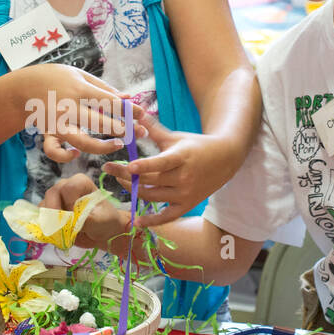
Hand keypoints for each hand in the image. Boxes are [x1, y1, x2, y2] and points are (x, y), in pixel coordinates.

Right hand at [15, 63, 147, 162]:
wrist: (23, 86)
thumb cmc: (56, 78)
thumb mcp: (80, 76)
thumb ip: (105, 88)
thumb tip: (129, 97)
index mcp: (79, 89)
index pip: (109, 101)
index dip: (129, 110)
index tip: (143, 115)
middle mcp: (68, 107)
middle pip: (100, 122)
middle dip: (123, 129)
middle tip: (140, 133)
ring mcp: (57, 123)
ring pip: (82, 142)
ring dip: (103, 147)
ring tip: (119, 145)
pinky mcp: (47, 133)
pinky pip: (55, 151)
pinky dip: (65, 156)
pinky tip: (76, 154)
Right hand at [42, 174, 129, 251]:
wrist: (102, 232)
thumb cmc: (105, 221)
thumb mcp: (100, 220)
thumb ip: (84, 218)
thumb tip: (68, 220)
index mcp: (80, 182)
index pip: (68, 188)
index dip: (69, 204)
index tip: (75, 218)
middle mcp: (65, 186)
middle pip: (51, 194)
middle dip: (55, 213)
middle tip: (63, 229)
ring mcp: (56, 198)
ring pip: (44, 206)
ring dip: (50, 221)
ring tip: (63, 233)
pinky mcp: (50, 211)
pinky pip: (41, 216)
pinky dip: (46, 226)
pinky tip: (57, 234)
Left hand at [100, 116, 233, 226]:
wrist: (224, 160)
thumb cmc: (195, 146)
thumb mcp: (177, 136)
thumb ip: (154, 128)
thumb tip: (135, 112)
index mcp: (182, 156)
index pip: (162, 162)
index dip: (145, 165)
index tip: (129, 166)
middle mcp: (184, 177)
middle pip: (151, 180)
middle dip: (127, 175)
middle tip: (109, 168)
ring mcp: (185, 193)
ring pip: (154, 196)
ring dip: (134, 191)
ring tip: (120, 181)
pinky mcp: (186, 205)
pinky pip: (167, 217)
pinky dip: (152, 221)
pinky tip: (136, 222)